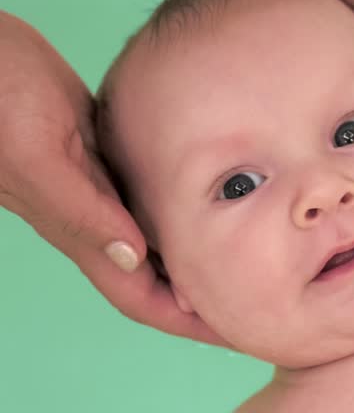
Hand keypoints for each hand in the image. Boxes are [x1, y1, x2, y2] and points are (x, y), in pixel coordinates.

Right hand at [0, 12, 226, 345]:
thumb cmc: (0, 95)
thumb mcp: (39, 153)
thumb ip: (80, 208)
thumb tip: (131, 257)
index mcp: (77, 227)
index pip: (139, 295)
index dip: (185, 318)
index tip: (235, 326)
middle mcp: (93, 216)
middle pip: (156, 277)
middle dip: (202, 295)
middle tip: (259, 295)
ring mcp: (102, 187)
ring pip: (158, 238)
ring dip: (197, 251)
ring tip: (251, 254)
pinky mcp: (108, 158)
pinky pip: (154, 197)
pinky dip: (186, 207)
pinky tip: (217, 198)